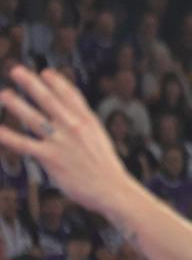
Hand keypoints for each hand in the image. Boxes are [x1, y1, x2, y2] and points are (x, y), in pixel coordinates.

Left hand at [0, 67, 135, 214]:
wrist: (112, 189)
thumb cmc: (106, 169)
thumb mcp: (99, 140)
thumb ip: (84, 128)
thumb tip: (70, 120)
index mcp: (89, 121)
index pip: (71, 95)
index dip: (57, 82)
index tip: (45, 72)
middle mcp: (74, 127)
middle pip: (49, 100)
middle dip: (32, 84)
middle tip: (16, 70)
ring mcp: (61, 141)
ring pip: (34, 118)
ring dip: (17, 105)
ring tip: (5, 94)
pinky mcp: (50, 158)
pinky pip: (24, 144)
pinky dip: (8, 136)